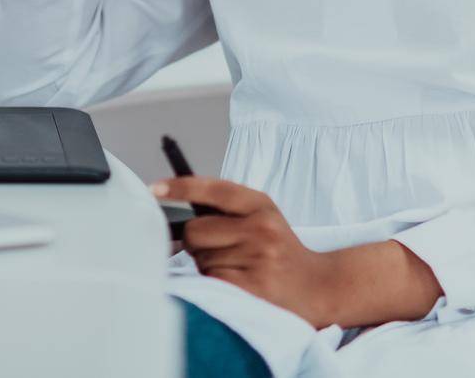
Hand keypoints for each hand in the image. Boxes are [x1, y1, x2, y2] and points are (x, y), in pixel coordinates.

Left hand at [154, 176, 343, 328]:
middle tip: (216, 250)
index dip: (180, 188)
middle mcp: (261, 227)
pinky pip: (212, 280)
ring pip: (201, 259)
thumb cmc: (280, 252)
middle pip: (196, 230)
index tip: (154, 189)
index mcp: (260, 204)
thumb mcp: (262, 219)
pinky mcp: (254, 286)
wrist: (320, 287)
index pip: (213, 189)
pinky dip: (215, 284)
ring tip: (236, 269)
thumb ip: (225, 213)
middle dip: (195, 242)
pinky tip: (237, 284)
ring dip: (208, 266)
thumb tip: (175, 220)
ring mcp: (258, 257)